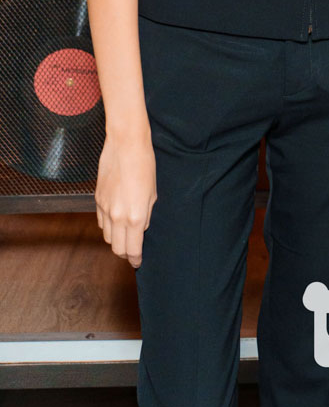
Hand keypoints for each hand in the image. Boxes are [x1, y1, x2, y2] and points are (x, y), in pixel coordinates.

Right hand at [95, 133, 156, 268]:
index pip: (132, 249)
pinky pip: (100, 222)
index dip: (135, 259)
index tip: (138, 262)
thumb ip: (146, 215)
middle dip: (125, 253)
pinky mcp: (97, 200)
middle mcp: (117, 216)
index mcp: (135, 217)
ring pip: (107, 237)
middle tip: (132, 252)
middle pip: (117, 248)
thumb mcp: (153, 193)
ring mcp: (104, 209)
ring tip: (125, 236)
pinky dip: (107, 226)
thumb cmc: (145, 165)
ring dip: (116, 240)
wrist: (126, 145)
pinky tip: (115, 220)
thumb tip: (140, 229)